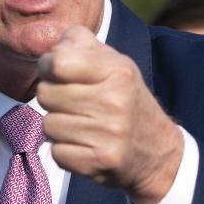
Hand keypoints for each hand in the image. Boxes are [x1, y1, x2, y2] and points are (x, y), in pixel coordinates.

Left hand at [36, 25, 183, 203]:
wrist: (157, 149)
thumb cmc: (125, 98)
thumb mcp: (114, 62)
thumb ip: (80, 43)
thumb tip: (50, 44)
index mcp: (118, 69)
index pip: (57, 62)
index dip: (48, 67)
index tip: (57, 73)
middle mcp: (116, 100)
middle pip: (46, 94)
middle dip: (54, 98)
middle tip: (75, 103)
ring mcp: (110, 133)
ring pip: (49, 125)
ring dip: (59, 126)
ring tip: (82, 125)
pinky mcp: (101, 161)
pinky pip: (57, 153)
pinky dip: (66, 151)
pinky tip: (86, 145)